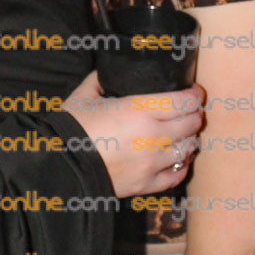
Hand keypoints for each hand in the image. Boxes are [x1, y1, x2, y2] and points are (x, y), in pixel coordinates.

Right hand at [64, 72, 203, 196]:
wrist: (59, 165)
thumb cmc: (71, 126)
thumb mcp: (84, 95)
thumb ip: (101, 79)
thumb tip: (110, 69)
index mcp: (139, 110)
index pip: (184, 102)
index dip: (195, 94)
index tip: (194, 91)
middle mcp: (152, 137)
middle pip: (191, 124)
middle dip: (194, 114)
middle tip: (190, 109)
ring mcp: (152, 164)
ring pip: (188, 149)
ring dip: (189, 138)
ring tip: (183, 133)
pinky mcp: (146, 185)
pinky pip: (177, 176)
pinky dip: (180, 165)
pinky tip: (176, 157)